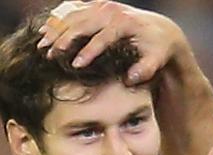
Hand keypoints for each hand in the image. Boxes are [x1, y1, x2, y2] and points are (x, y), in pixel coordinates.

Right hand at [38, 0, 185, 84]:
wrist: (160, 30)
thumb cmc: (157, 48)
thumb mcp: (156, 60)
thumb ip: (145, 70)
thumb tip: (130, 79)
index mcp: (125, 23)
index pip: (103, 37)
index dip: (88, 52)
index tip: (75, 66)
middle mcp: (112, 10)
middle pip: (82, 23)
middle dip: (64, 39)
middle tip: (49, 55)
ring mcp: (103, 5)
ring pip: (73, 14)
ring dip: (56, 29)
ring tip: (42, 45)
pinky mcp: (97, 5)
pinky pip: (73, 8)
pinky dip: (58, 19)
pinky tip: (46, 29)